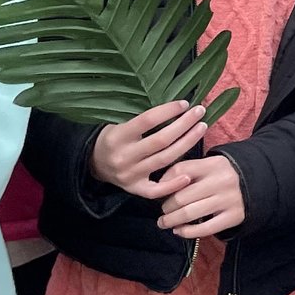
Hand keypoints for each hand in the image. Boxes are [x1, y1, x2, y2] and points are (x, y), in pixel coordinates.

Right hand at [90, 100, 208, 197]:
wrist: (93, 163)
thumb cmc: (114, 138)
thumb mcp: (119, 124)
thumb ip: (143, 120)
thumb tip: (176, 106)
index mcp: (118, 136)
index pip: (147, 120)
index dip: (168, 110)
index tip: (184, 103)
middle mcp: (124, 156)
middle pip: (161, 140)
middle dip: (184, 124)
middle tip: (200, 112)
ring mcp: (130, 175)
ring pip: (164, 160)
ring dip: (187, 143)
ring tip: (201, 128)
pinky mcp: (134, 189)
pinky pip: (156, 190)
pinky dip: (173, 184)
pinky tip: (189, 175)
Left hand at [154, 154, 245, 238]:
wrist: (258, 183)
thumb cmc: (224, 175)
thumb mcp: (209, 165)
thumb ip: (186, 169)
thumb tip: (160, 184)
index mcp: (214, 164)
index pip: (180, 170)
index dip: (165, 183)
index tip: (160, 193)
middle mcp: (221, 181)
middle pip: (181, 196)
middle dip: (166, 207)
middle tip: (163, 212)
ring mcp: (228, 199)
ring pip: (189, 213)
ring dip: (171, 221)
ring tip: (164, 223)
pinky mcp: (234, 216)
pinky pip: (204, 228)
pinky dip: (187, 232)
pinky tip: (179, 231)